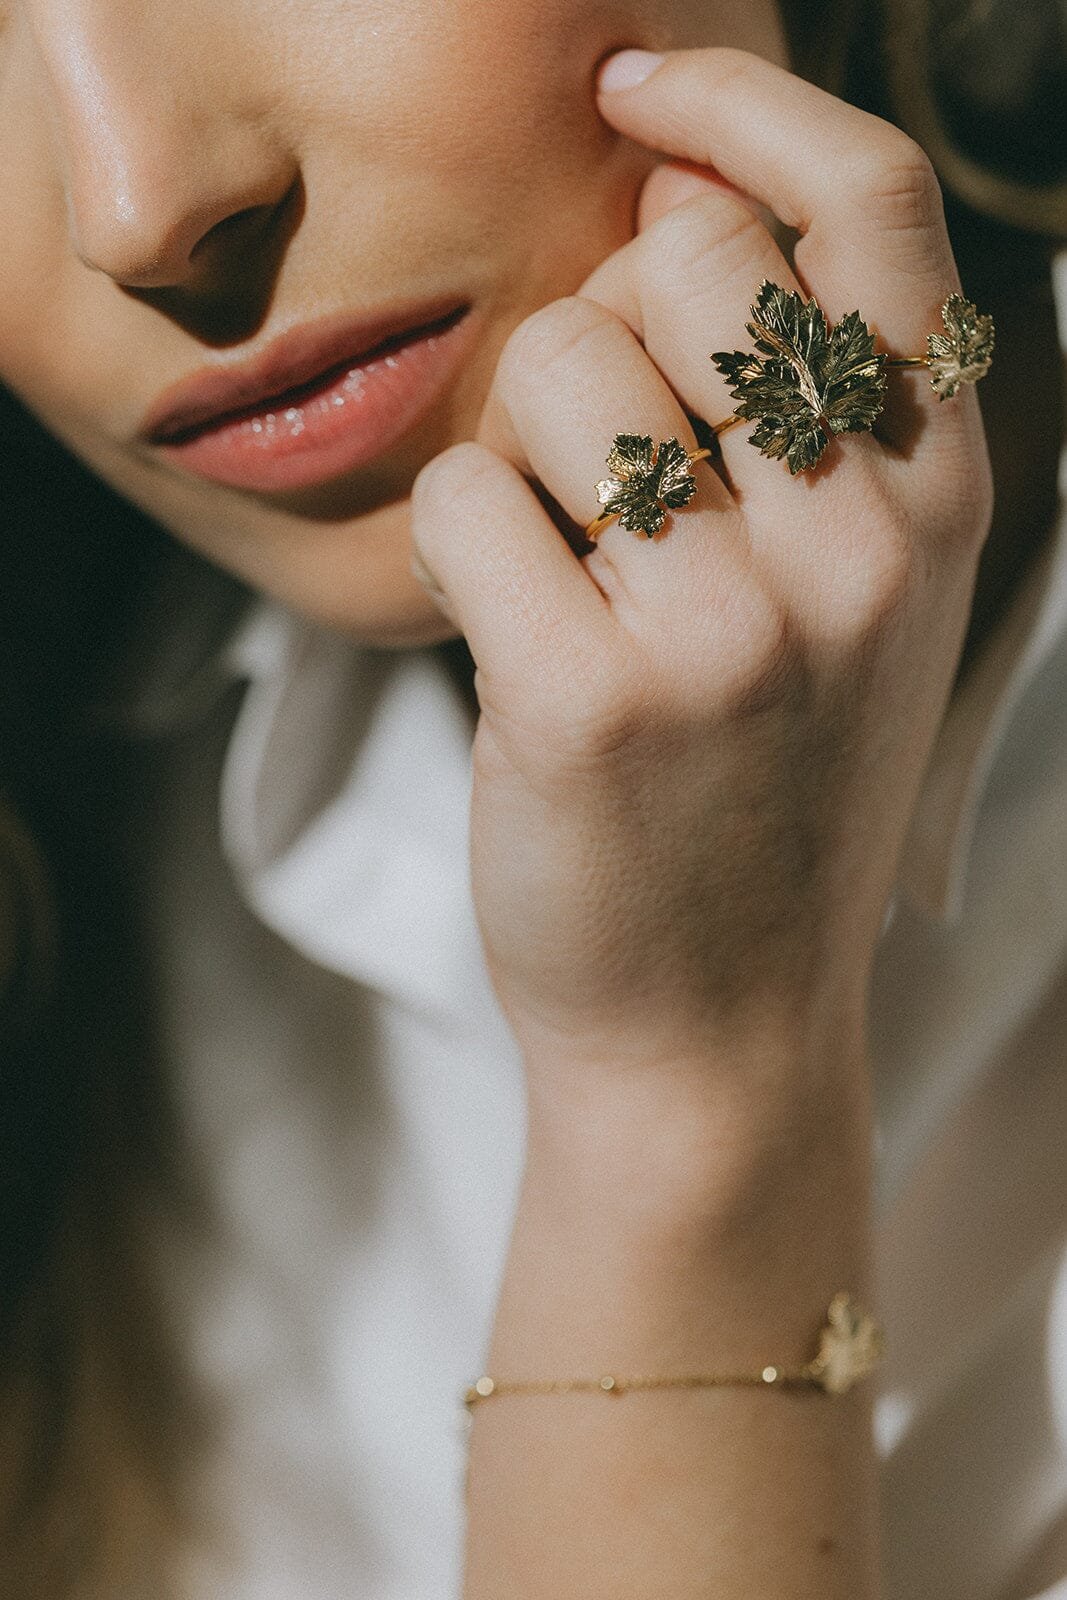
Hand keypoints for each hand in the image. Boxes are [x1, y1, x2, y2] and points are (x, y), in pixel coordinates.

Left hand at [410, 48, 991, 1099]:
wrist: (716, 1023)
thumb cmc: (764, 798)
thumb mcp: (857, 603)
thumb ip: (812, 416)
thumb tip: (672, 189)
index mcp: (936, 501)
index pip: (871, 212)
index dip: (747, 107)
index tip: (636, 85)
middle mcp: (859, 547)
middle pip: (680, 257)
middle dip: (604, 319)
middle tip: (602, 456)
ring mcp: (729, 628)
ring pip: (557, 361)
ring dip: (522, 444)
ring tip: (568, 569)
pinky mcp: (587, 700)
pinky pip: (463, 494)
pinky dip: (458, 546)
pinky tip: (514, 635)